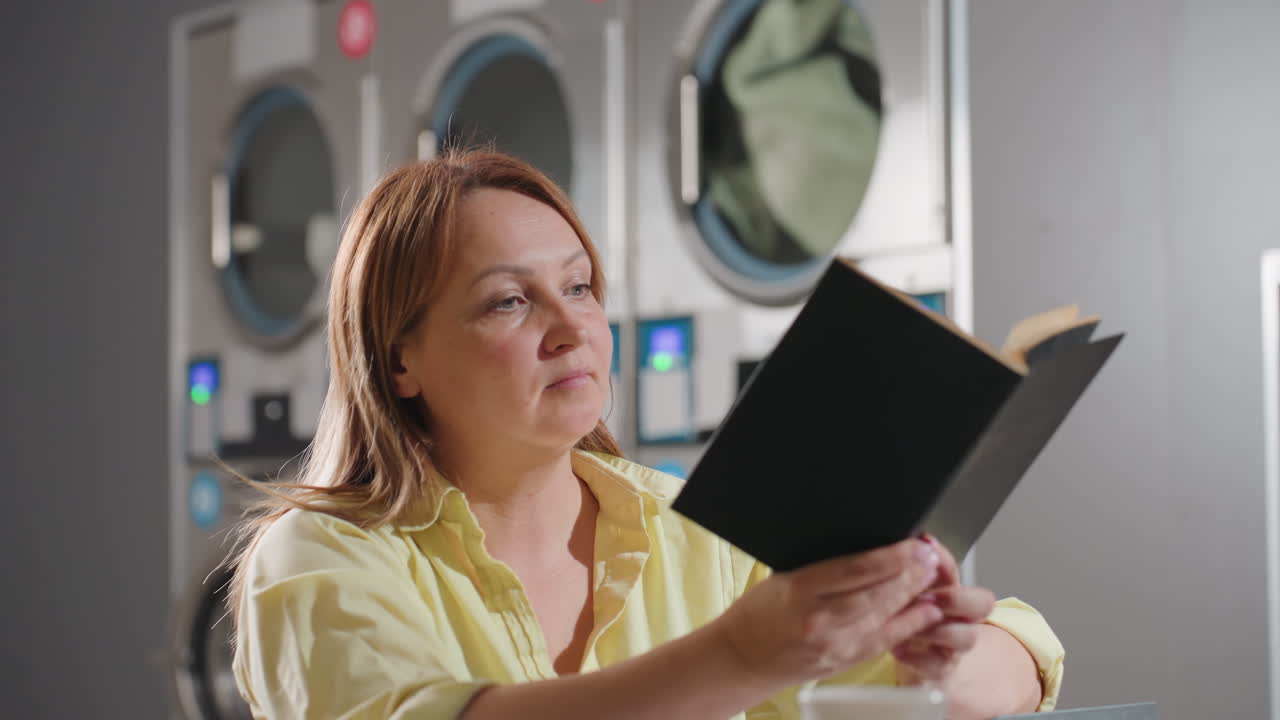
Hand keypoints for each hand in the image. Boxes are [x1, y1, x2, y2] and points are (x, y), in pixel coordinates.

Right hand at [713, 539, 945, 689]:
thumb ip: (823, 565)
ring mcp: (832, 644)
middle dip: (909, 573)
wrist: (742, 656)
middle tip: (931, 555)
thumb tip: (868, 547)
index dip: (890, 557)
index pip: (855, 569)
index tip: (913, 543)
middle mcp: (818, 619)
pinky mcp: (842, 661)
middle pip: (875, 593)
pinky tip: (925, 611)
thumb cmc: (759, 612)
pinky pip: (881, 641)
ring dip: (912, 595)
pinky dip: (907, 625)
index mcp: (799, 589)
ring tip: (932, 576)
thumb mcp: (783, 576)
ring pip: (882, 616)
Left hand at [892, 536, 995, 687]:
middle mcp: (962, 618)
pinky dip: (918, 656)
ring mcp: (954, 646)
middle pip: (983, 603)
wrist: (913, 657)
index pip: (960, 570)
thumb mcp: (911, 588)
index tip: (924, 551)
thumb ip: (913, 566)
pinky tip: (899, 647)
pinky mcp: (940, 670)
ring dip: (938, 628)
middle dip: (955, 597)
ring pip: (967, 637)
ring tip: (912, 624)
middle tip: (926, 595)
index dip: (944, 560)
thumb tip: (914, 540)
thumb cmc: (912, 615)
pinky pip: (939, 666)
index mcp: (954, 591)